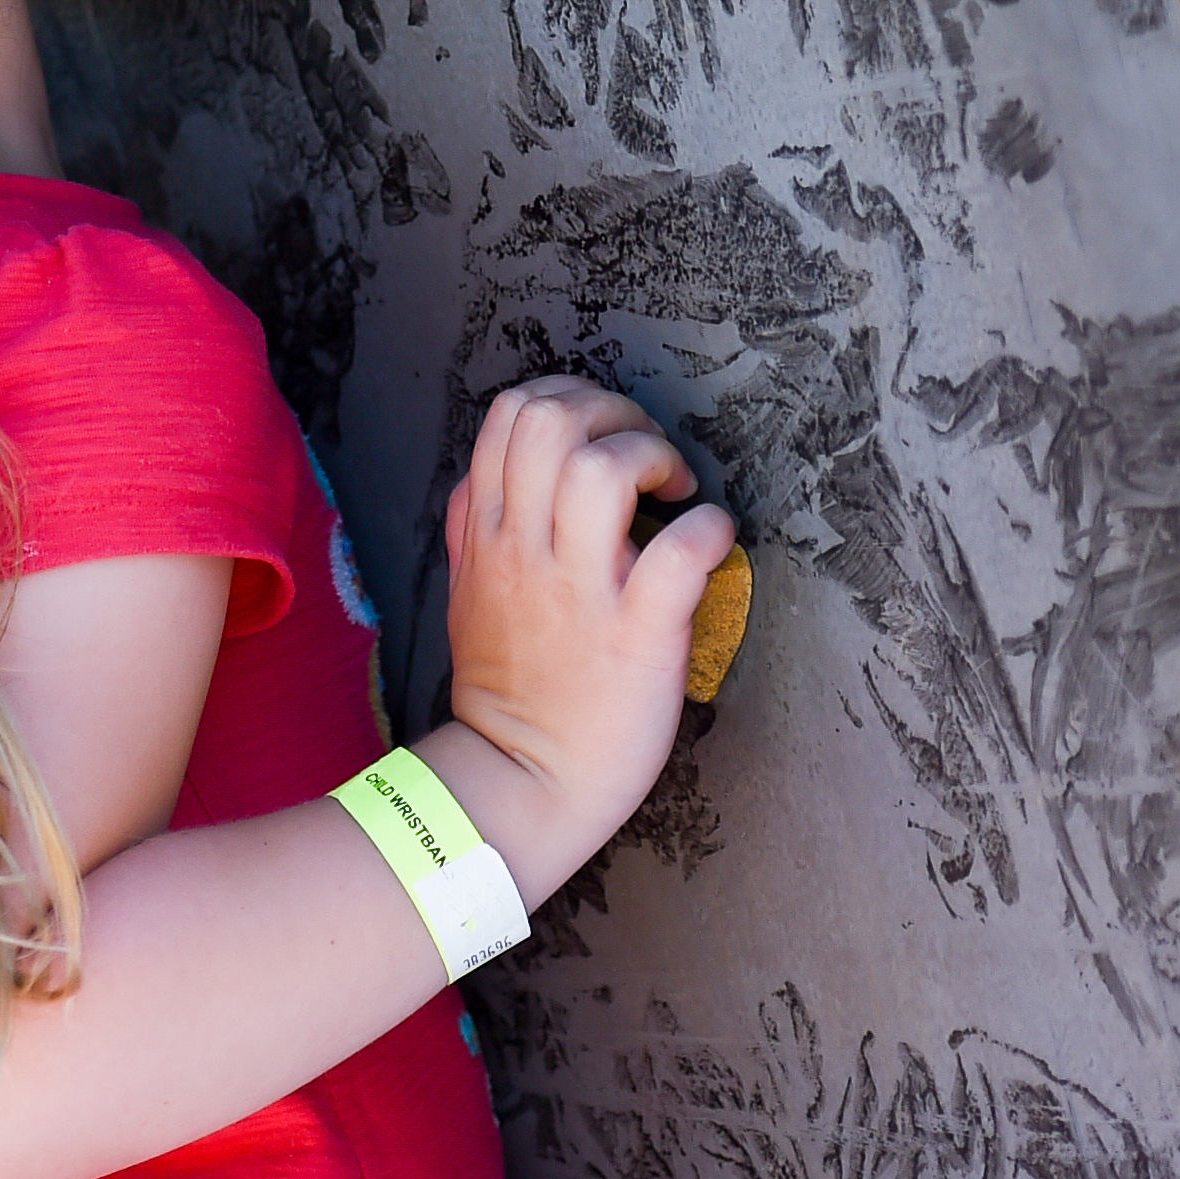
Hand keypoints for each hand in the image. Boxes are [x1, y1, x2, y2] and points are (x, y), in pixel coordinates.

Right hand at [437, 376, 731, 891]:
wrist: (524, 780)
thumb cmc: (509, 690)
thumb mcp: (467, 594)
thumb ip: (473, 528)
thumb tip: (487, 476)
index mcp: (488, 535)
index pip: (511, 415)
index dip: (570, 398)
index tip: (605, 436)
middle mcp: (526, 550)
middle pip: (550, 420)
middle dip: (614, 414)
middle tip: (647, 455)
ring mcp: (579, 591)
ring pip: (601, 469)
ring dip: (654, 457)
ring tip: (674, 490)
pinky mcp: (636, 635)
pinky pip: (677, 556)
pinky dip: (708, 530)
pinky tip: (713, 537)